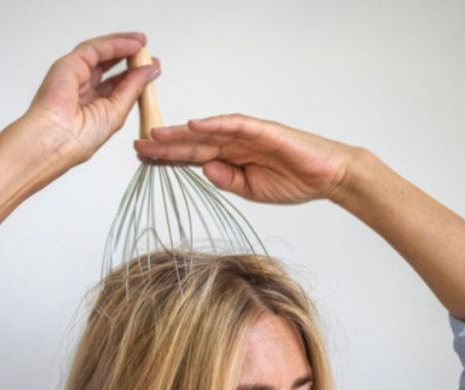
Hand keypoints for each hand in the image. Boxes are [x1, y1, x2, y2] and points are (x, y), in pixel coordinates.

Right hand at [23, 32, 160, 165]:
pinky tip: (132, 45)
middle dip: (129, 57)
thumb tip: (150, 71)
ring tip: (142, 43)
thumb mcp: (116, 112)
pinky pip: (96, 49)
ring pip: (101, 53)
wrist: (56, 140)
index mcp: (91, 104)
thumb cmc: (77, 139)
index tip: (152, 68)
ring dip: (123, 46)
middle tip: (147, 54)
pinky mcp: (69, 64)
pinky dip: (115, 45)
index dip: (134, 75)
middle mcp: (82, 88)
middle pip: (108, 65)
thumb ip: (133, 89)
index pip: (115, 84)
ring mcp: (74, 75)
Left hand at [133, 114, 359, 204]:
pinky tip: (196, 124)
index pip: (192, 156)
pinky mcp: (264, 130)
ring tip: (157, 134)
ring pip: (208, 131)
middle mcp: (234, 144)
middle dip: (165, 144)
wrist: (327, 176)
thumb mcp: (252, 190)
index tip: (143, 158)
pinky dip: (216, 124)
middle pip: (193, 142)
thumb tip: (204, 170)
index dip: (168, 157)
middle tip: (138, 144)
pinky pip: (236, 125)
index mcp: (230, 159)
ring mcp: (248, 135)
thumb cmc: (293, 181)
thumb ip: (228, 180)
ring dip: (182, 132)